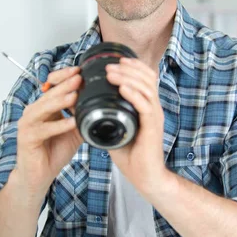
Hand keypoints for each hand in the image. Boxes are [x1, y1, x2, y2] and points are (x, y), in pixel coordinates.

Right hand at [15, 66, 83, 198]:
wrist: (39, 175)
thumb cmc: (53, 152)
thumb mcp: (73, 132)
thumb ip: (82, 118)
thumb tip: (102, 106)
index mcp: (44, 107)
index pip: (51, 85)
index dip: (64, 77)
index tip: (79, 71)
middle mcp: (34, 112)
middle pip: (49, 93)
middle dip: (65, 85)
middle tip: (79, 77)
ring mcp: (28, 124)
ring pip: (44, 108)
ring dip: (60, 101)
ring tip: (75, 96)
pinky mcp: (27, 138)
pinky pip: (45, 129)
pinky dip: (59, 125)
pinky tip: (72, 122)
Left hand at [105, 57, 166, 194]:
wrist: (145, 177)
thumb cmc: (131, 155)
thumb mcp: (113, 130)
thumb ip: (103, 117)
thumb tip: (82, 107)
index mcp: (147, 106)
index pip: (146, 78)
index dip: (133, 66)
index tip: (117, 60)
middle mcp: (153, 108)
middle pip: (147, 77)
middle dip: (128, 68)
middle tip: (109, 66)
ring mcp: (155, 117)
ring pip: (146, 88)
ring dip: (128, 78)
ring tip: (111, 73)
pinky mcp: (153, 128)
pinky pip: (145, 106)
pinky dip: (133, 95)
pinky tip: (122, 88)